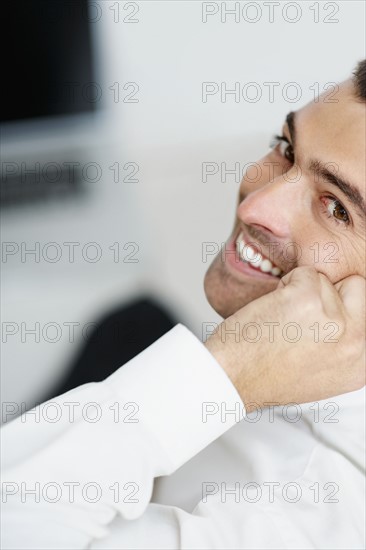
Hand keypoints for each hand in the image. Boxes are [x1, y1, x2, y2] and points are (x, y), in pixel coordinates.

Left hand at [205, 266, 364, 411]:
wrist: (233, 378)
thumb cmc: (265, 375)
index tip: (320, 314)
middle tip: (300, 316)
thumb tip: (348, 313)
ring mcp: (335, 321)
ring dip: (301, 291)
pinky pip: (304, 273)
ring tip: (282, 320)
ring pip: (326, 279)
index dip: (340, 306)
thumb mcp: (322, 371)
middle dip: (328, 292)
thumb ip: (342, 344)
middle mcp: (355, 344)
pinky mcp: (308, 299)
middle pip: (358, 287)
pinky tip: (274, 310)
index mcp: (360, 364)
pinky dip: (285, 284)